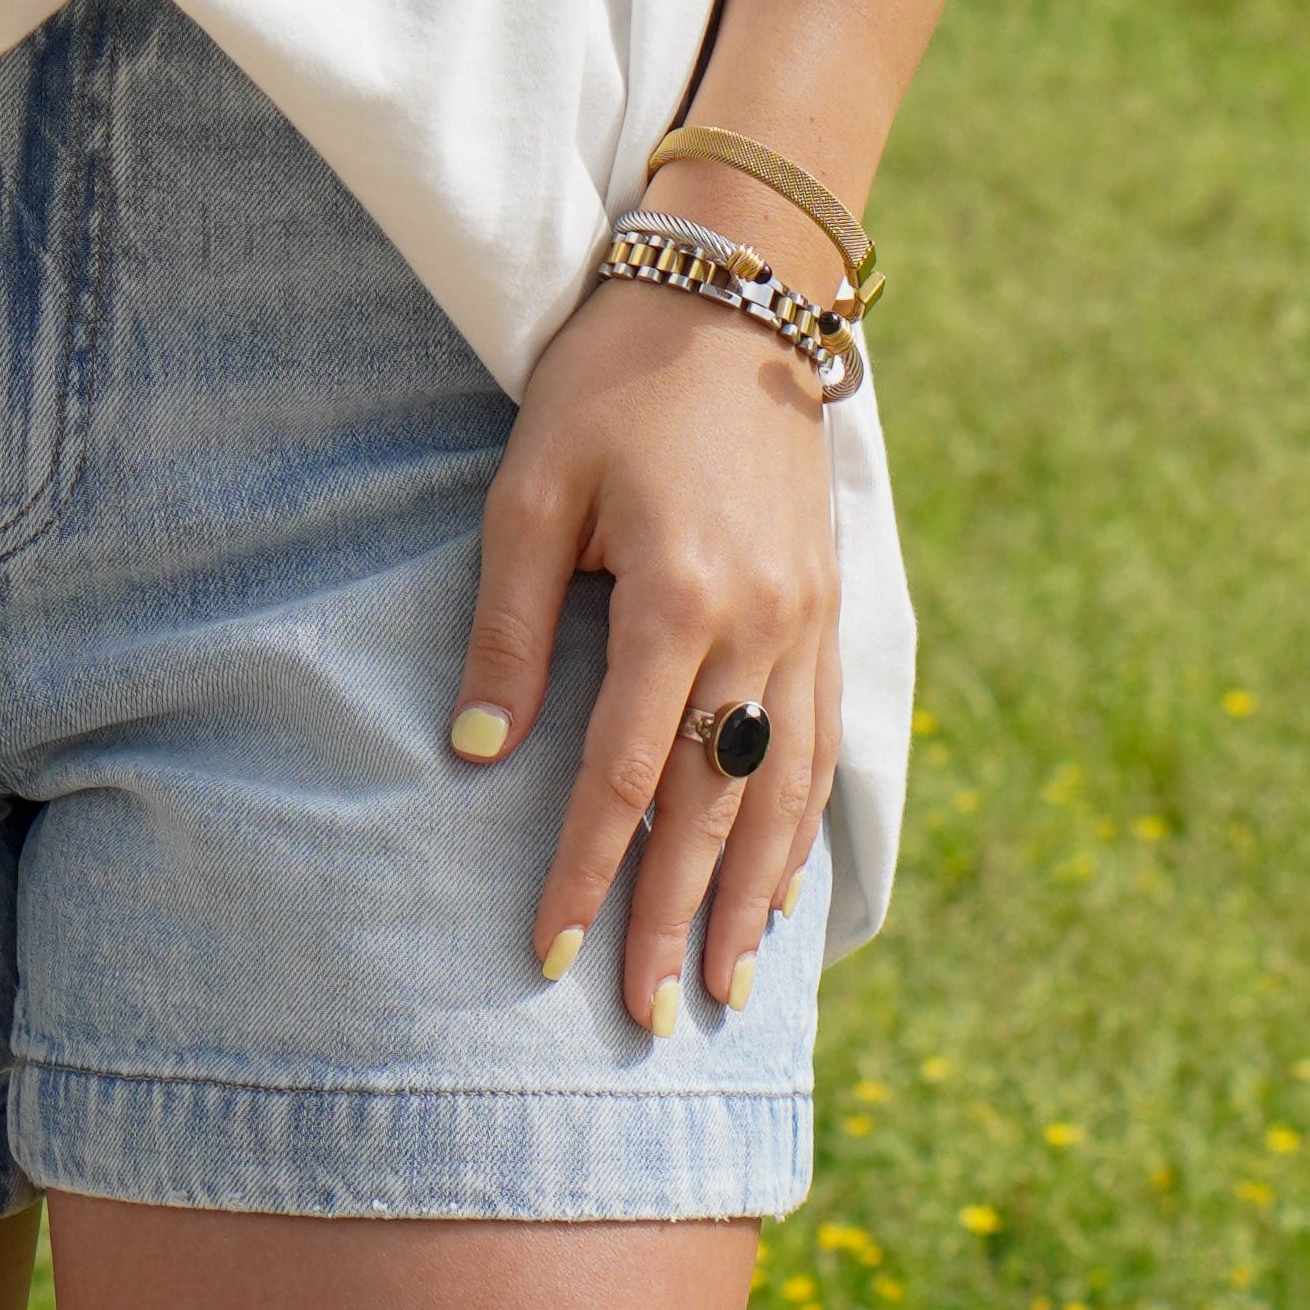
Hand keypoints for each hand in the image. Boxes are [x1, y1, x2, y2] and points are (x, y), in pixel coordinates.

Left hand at [451, 278, 840, 1027]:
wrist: (736, 292)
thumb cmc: (613, 380)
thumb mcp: (534, 483)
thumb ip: (511, 623)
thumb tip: (480, 752)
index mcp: (678, 599)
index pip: (623, 777)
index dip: (584, 873)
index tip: (547, 952)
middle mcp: (759, 628)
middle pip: (711, 808)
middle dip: (676, 920)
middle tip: (649, 1017)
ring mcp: (807, 622)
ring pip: (780, 793)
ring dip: (753, 898)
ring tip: (726, 986)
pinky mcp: (828, 606)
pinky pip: (821, 744)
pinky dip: (802, 824)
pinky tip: (785, 880)